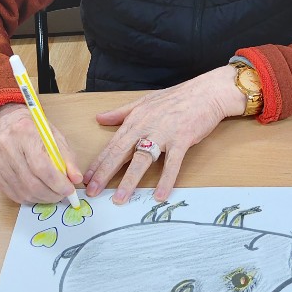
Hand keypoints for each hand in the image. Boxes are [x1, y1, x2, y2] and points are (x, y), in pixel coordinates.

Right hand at [0, 103, 82, 203]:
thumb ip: (67, 157)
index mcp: (24, 132)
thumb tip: (75, 179)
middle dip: (51, 194)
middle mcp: (6, 146)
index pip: (41, 166)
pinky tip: (37, 191)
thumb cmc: (34, 130)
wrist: (6, 123)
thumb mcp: (55, 136)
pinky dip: (29, 197)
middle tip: (62, 195)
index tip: (69, 190)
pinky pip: (13, 194)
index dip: (57, 182)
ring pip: (22, 192)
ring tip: (52, 193)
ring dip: (42, 198)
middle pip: (31, 182)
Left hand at [84, 65, 246, 203]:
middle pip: (121, 153)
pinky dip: (166, 180)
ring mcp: (164, 134)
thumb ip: (121, 113)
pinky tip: (160, 195)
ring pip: (143, 160)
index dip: (98, 162)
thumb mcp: (144, 102)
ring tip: (120, 198)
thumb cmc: (176, 98)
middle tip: (93, 191)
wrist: (205, 92)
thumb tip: (100, 118)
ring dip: (130, 180)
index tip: (86, 178)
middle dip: (105, 173)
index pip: (112, 144)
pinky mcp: (182, 140)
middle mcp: (146, 127)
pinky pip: (172, 163)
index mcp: (135, 120)